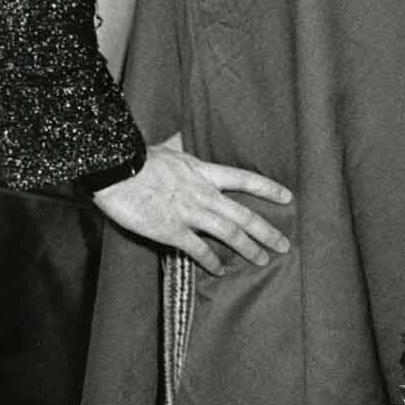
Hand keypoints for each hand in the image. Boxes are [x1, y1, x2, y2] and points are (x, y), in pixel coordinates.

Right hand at [91, 140, 293, 274]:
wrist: (115, 169)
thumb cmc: (138, 157)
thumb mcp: (168, 147)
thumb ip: (180, 145)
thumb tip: (182, 134)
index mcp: (205, 172)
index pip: (245, 179)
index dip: (268, 189)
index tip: (288, 197)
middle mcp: (204, 194)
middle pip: (244, 214)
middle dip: (267, 231)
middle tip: (285, 245)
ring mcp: (189, 213)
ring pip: (229, 233)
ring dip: (248, 248)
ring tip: (263, 260)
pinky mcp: (171, 230)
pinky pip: (197, 249)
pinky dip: (210, 261)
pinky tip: (220, 270)